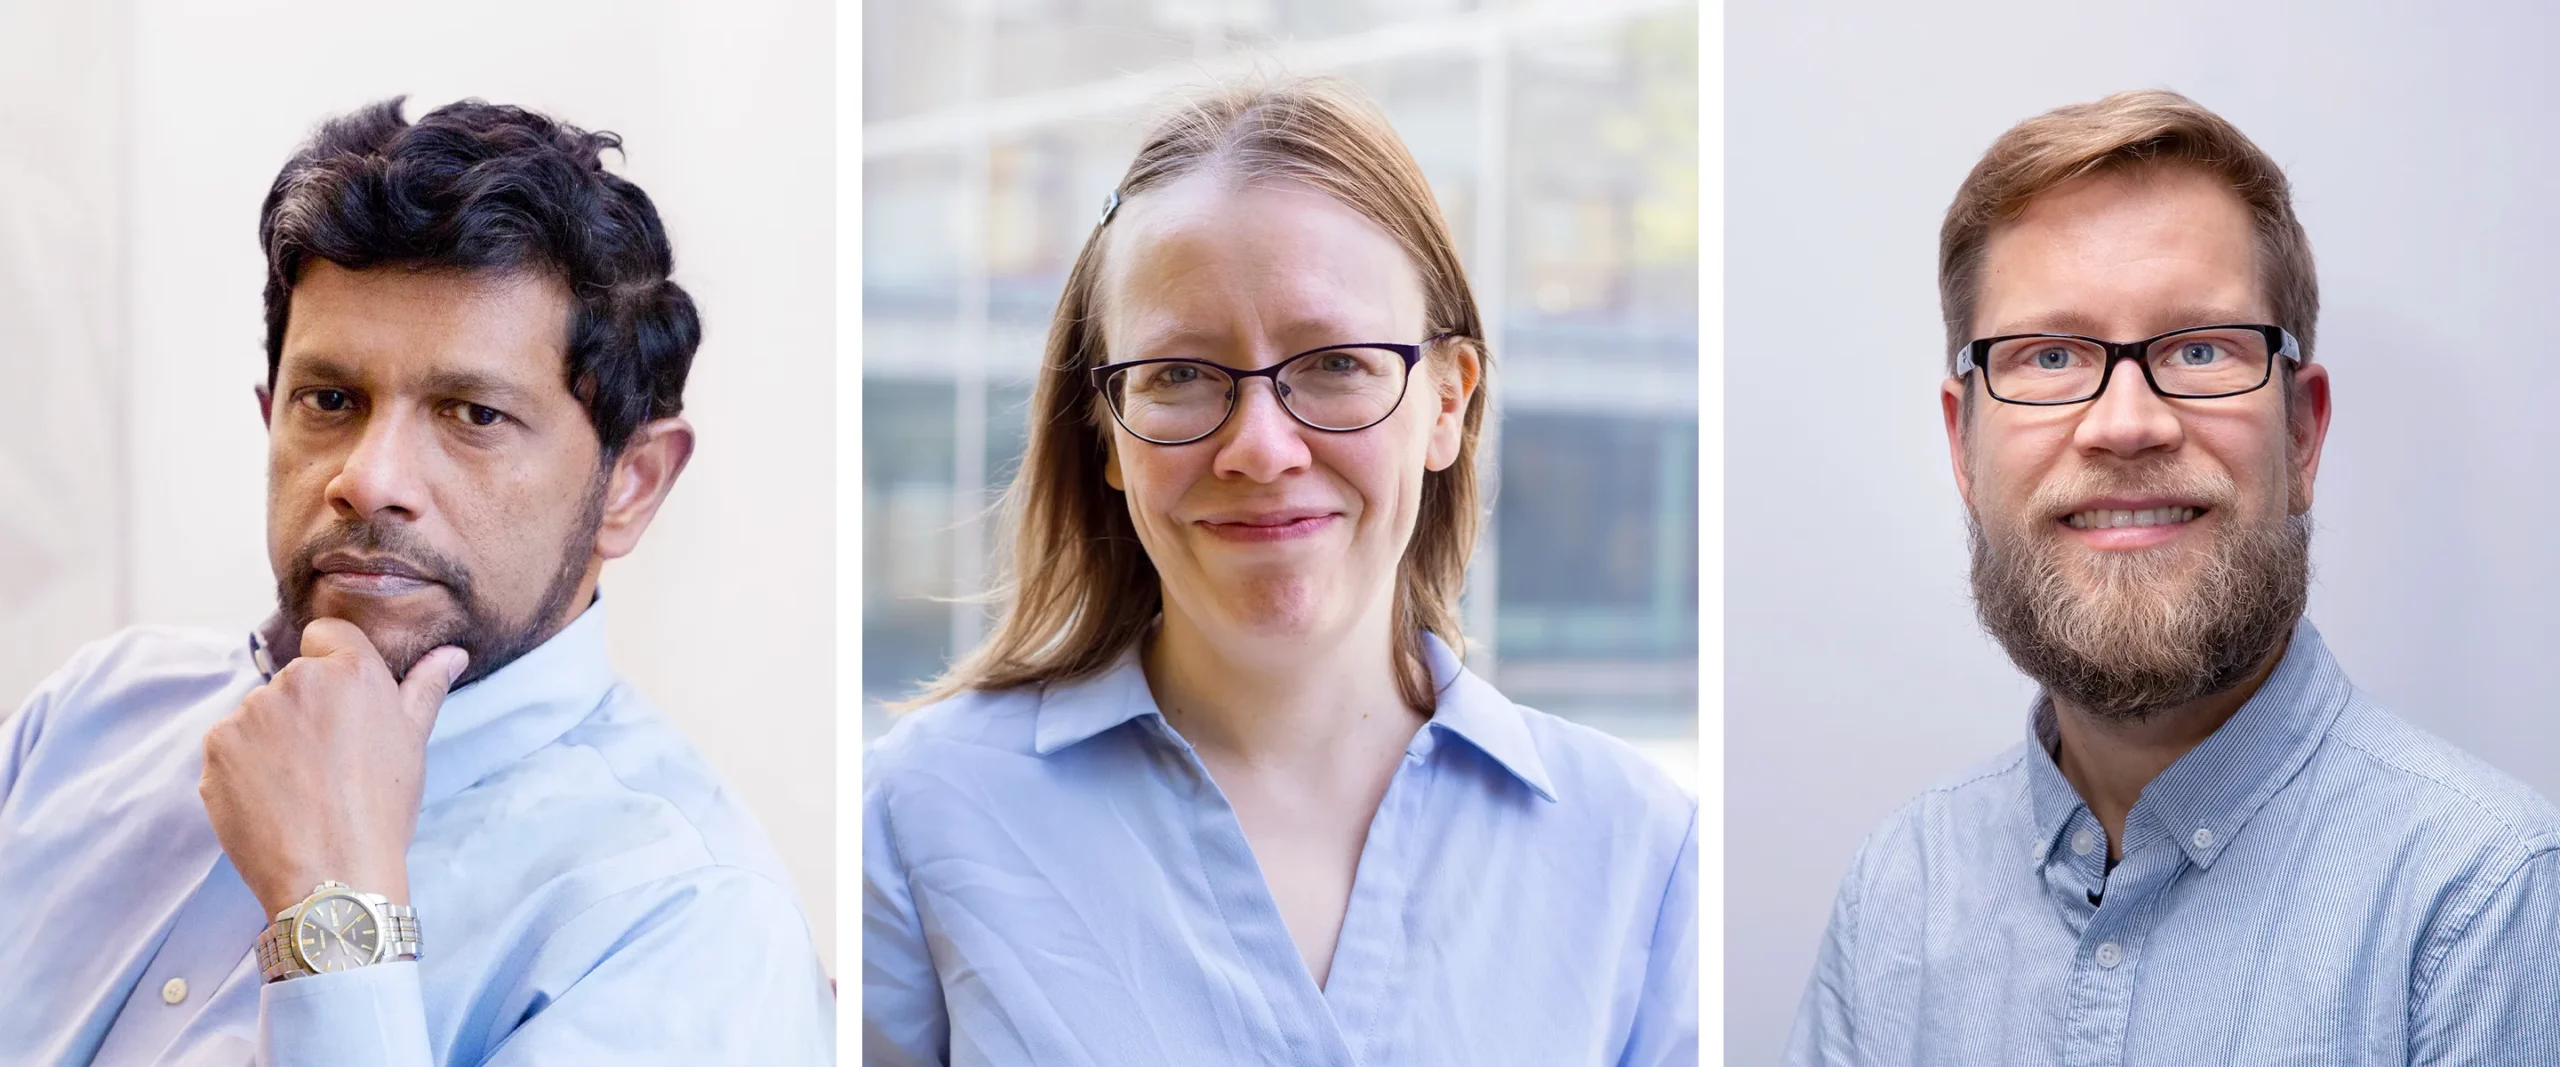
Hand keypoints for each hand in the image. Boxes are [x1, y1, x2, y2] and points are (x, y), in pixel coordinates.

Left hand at [202, 617, 465, 916]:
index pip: (326, 634)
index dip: (334, 667)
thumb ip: (425, 688)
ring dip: (273, 739)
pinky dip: (244, 768)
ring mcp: (249, 713)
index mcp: (350, 670)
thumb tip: (451, 653)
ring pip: (260, 714)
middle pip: (293, 679)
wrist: (332, 875)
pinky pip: (231, 746)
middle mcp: (295, 680)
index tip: (342, 708)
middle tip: (328, 762)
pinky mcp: (217, 747)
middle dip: (305, 710)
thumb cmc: (382, 809)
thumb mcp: (412, 743)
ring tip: (299, 787)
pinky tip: (271, 799)